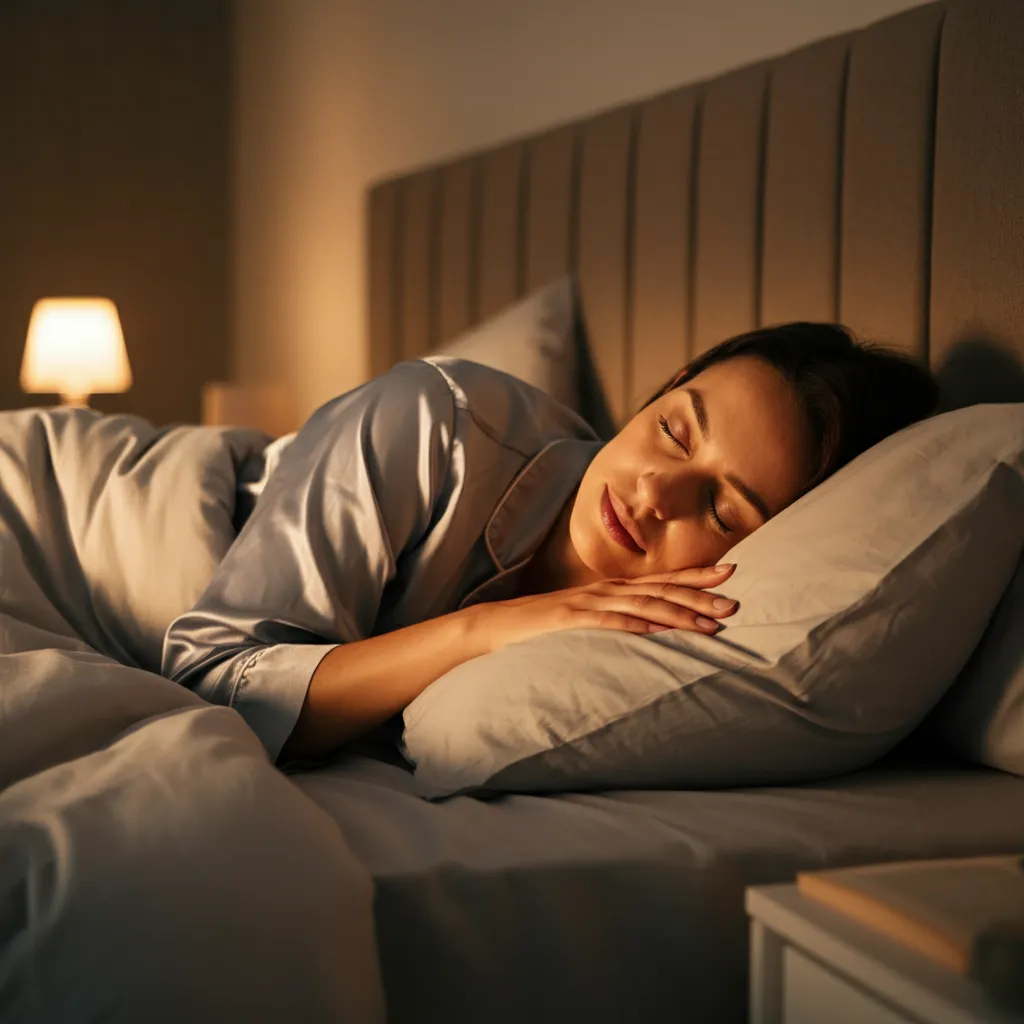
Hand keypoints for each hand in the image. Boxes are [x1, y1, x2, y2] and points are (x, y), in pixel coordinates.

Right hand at [472, 563, 738, 653]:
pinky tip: (656, 631)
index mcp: (612, 591)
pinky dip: (634, 626)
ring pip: (642, 607)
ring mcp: (588, 604)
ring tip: (710, 623)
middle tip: (734, 600)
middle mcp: (606, 592)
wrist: (496, 626)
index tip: (730, 571)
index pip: (662, 580)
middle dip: (699, 594)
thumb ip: (618, 622)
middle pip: (661, 590)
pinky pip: (607, 624)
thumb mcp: (588, 621)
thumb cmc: (544, 628)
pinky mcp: (570, 621)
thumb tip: (653, 631)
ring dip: (678, 614)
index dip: (696, 575)